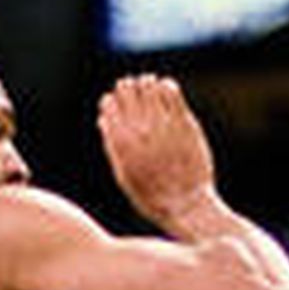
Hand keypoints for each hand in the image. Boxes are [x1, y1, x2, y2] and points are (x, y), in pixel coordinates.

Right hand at [99, 74, 216, 233]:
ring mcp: (162, 125)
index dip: (112, 102)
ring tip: (151, 87)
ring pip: (148, 86)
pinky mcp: (183, 123)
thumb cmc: (152, 196)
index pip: (108, 104)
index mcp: (121, 142)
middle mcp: (139, 129)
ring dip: (148, 83)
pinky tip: (168, 90)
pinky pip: (172, 91)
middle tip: (135, 90)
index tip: (117, 105)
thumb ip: (112, 146)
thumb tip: (103, 120)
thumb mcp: (124, 176)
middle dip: (128, 88)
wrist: (185, 206)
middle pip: (126, 90)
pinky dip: (168, 86)